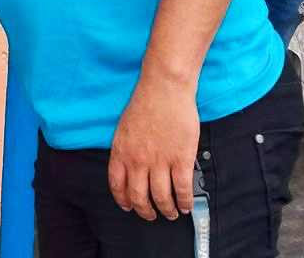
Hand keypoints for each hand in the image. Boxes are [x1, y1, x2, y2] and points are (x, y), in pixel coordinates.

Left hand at [108, 77, 198, 221]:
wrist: (164, 88)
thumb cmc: (145, 104)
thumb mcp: (124, 128)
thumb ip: (125, 150)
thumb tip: (129, 169)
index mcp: (121, 151)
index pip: (117, 185)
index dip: (123, 200)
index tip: (129, 206)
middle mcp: (137, 160)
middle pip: (139, 197)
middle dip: (145, 211)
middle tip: (152, 215)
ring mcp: (159, 161)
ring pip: (161, 197)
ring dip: (167, 210)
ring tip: (171, 212)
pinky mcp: (181, 158)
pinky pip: (182, 189)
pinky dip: (184, 202)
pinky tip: (185, 205)